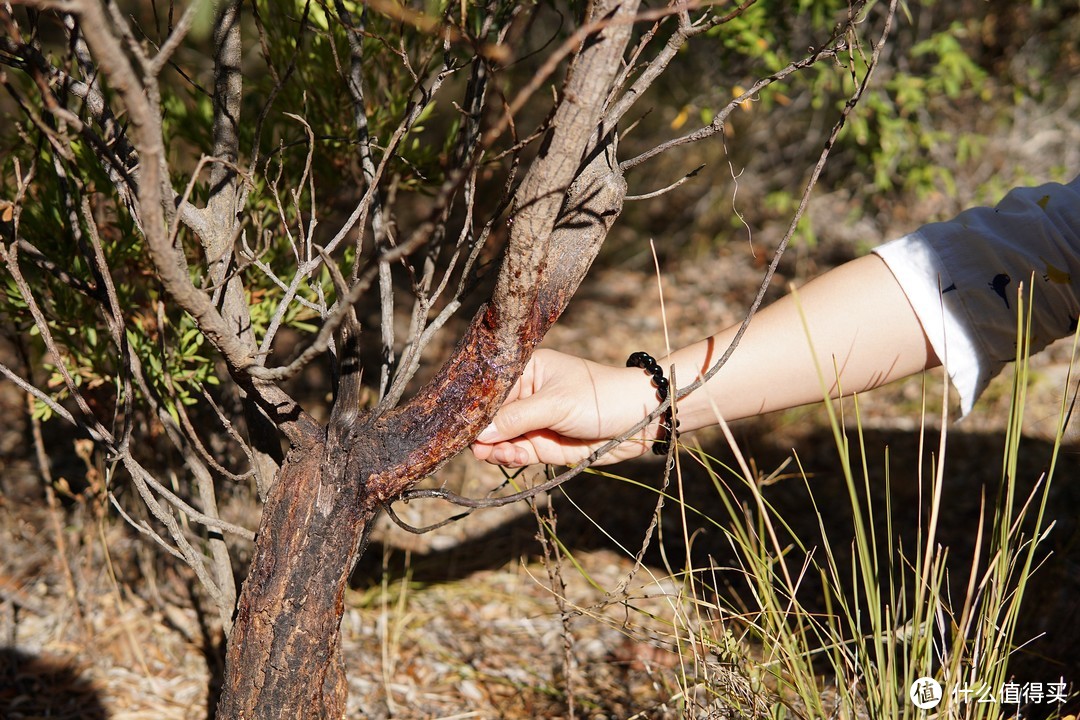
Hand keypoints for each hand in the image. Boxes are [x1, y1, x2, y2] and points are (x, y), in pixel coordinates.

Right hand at [470, 348, 660, 466]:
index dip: (473, 405)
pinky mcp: (542, 445)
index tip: (456, 421)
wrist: (639, 421)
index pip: (489, 387)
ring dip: (493, 448)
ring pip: (499, 438)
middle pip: (490, 415)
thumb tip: (478, 433)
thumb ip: (516, 419)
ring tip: (493, 453)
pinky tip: (507, 457)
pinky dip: (508, 457)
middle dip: (480, 431)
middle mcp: (525, 395)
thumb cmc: (599, 397)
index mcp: (526, 370)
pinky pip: (515, 452)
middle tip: (471, 444)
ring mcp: (532, 421)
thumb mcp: (555, 403)